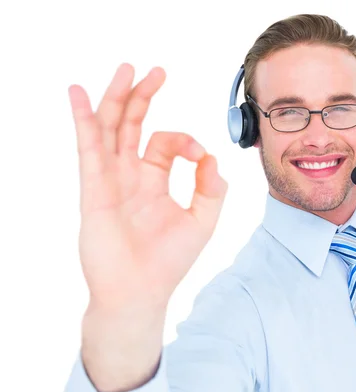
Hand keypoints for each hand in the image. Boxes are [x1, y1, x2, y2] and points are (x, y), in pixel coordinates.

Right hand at [69, 63, 227, 310]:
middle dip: (143, 96)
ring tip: (125, 69)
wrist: (140, 292)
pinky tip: (78, 94)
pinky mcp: (93, 190)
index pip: (164, 142)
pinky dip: (83, 120)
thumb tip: (212, 156)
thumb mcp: (202, 220)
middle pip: (132, 125)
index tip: (199, 156)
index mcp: (153, 180)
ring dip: (116, 98)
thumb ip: (211, 188)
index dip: (184, 140)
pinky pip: (88, 148)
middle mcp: (129, 176)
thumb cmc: (169, 261)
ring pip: (110, 129)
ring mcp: (109, 180)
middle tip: (155, 71)